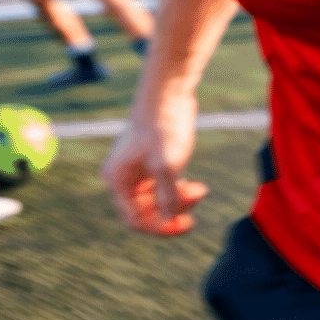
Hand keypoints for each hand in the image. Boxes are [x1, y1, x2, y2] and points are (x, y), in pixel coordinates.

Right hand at [101, 86, 207, 235]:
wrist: (169, 92)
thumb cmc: (163, 125)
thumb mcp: (167, 165)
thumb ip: (167, 197)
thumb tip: (167, 220)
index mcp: (117, 179)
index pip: (135, 219)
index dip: (160, 227)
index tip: (186, 225)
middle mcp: (123, 177)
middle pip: (148, 211)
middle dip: (174, 209)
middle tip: (199, 195)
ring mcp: (138, 169)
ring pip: (159, 199)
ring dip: (180, 199)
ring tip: (201, 189)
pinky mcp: (152, 161)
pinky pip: (164, 186)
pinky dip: (180, 189)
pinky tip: (197, 185)